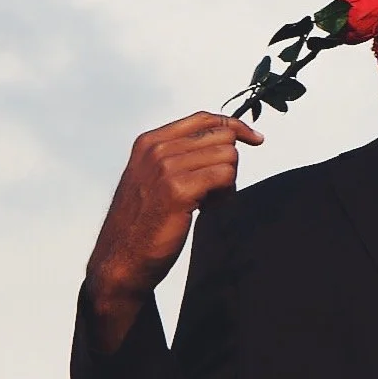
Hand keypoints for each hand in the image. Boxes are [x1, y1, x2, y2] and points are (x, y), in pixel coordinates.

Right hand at [85, 111, 263, 352]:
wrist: (121, 259)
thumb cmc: (142, 223)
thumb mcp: (152, 178)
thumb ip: (179, 157)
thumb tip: (227, 140)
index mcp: (149, 142)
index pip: (204, 118)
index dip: (235, 126)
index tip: (256, 139)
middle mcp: (157, 149)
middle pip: (222, 137)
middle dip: (228, 164)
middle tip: (214, 192)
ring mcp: (166, 168)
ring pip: (228, 156)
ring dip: (227, 183)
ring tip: (206, 204)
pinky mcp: (179, 190)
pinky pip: (225, 177)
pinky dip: (225, 196)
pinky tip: (207, 210)